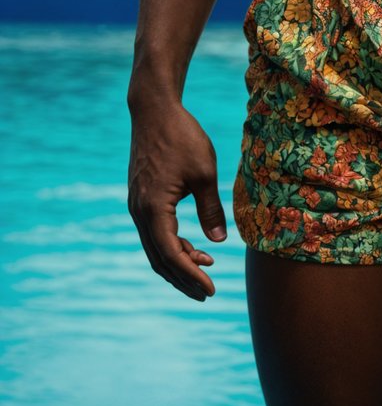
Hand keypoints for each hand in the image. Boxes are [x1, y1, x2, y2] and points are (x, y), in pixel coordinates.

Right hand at [127, 99, 227, 301]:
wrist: (154, 111)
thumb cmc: (182, 137)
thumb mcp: (204, 172)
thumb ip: (211, 208)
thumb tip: (220, 240)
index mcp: (154, 209)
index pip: (171, 255)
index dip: (191, 276)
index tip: (211, 290)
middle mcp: (140, 213)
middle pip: (159, 258)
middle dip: (183, 279)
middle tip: (206, 294)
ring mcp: (138, 206)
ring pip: (155, 247)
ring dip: (178, 263)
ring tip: (206, 269)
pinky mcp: (141, 199)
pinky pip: (154, 233)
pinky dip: (172, 244)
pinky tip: (195, 245)